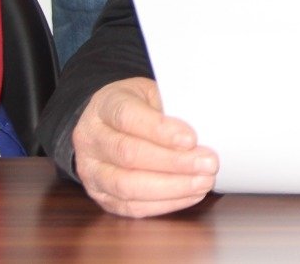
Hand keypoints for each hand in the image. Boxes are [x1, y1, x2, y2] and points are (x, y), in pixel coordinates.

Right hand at [72, 77, 217, 217]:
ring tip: (203, 182)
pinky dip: (164, 203)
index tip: (191, 138)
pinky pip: (131, 206)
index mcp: (104, 105)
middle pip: (128, 154)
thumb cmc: (138, 106)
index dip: (159, 129)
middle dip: (173, 162)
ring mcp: (91, 171)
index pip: (127, 117)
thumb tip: (205, 130)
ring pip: (127, 185)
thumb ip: (171, 108)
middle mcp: (91, 139)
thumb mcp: (151, 93)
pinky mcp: (101, 196)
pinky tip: (190, 194)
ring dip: (171, 187)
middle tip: (208, 163)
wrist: (107, 124)